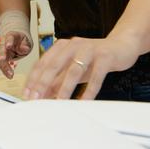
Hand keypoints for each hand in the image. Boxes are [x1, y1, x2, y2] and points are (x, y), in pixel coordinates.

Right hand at [0, 30, 31, 77]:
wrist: (17, 41)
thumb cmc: (22, 40)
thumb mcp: (26, 40)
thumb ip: (26, 44)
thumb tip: (24, 49)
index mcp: (11, 36)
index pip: (9, 38)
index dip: (9, 41)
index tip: (8, 45)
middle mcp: (4, 44)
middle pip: (1, 49)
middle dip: (2, 55)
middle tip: (2, 59)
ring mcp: (3, 52)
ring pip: (1, 59)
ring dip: (5, 67)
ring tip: (10, 74)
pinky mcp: (3, 59)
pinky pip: (3, 66)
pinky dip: (6, 71)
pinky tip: (10, 76)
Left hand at [22, 36, 139, 100]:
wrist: (122, 45)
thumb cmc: (94, 58)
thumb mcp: (72, 68)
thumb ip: (57, 80)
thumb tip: (42, 95)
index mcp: (62, 46)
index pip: (43, 63)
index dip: (33, 80)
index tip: (27, 95)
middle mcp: (73, 45)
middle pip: (54, 65)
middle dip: (43, 84)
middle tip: (36, 100)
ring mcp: (90, 50)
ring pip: (74, 71)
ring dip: (65, 89)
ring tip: (59, 103)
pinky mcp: (105, 56)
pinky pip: (96, 76)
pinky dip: (89, 90)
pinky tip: (84, 102)